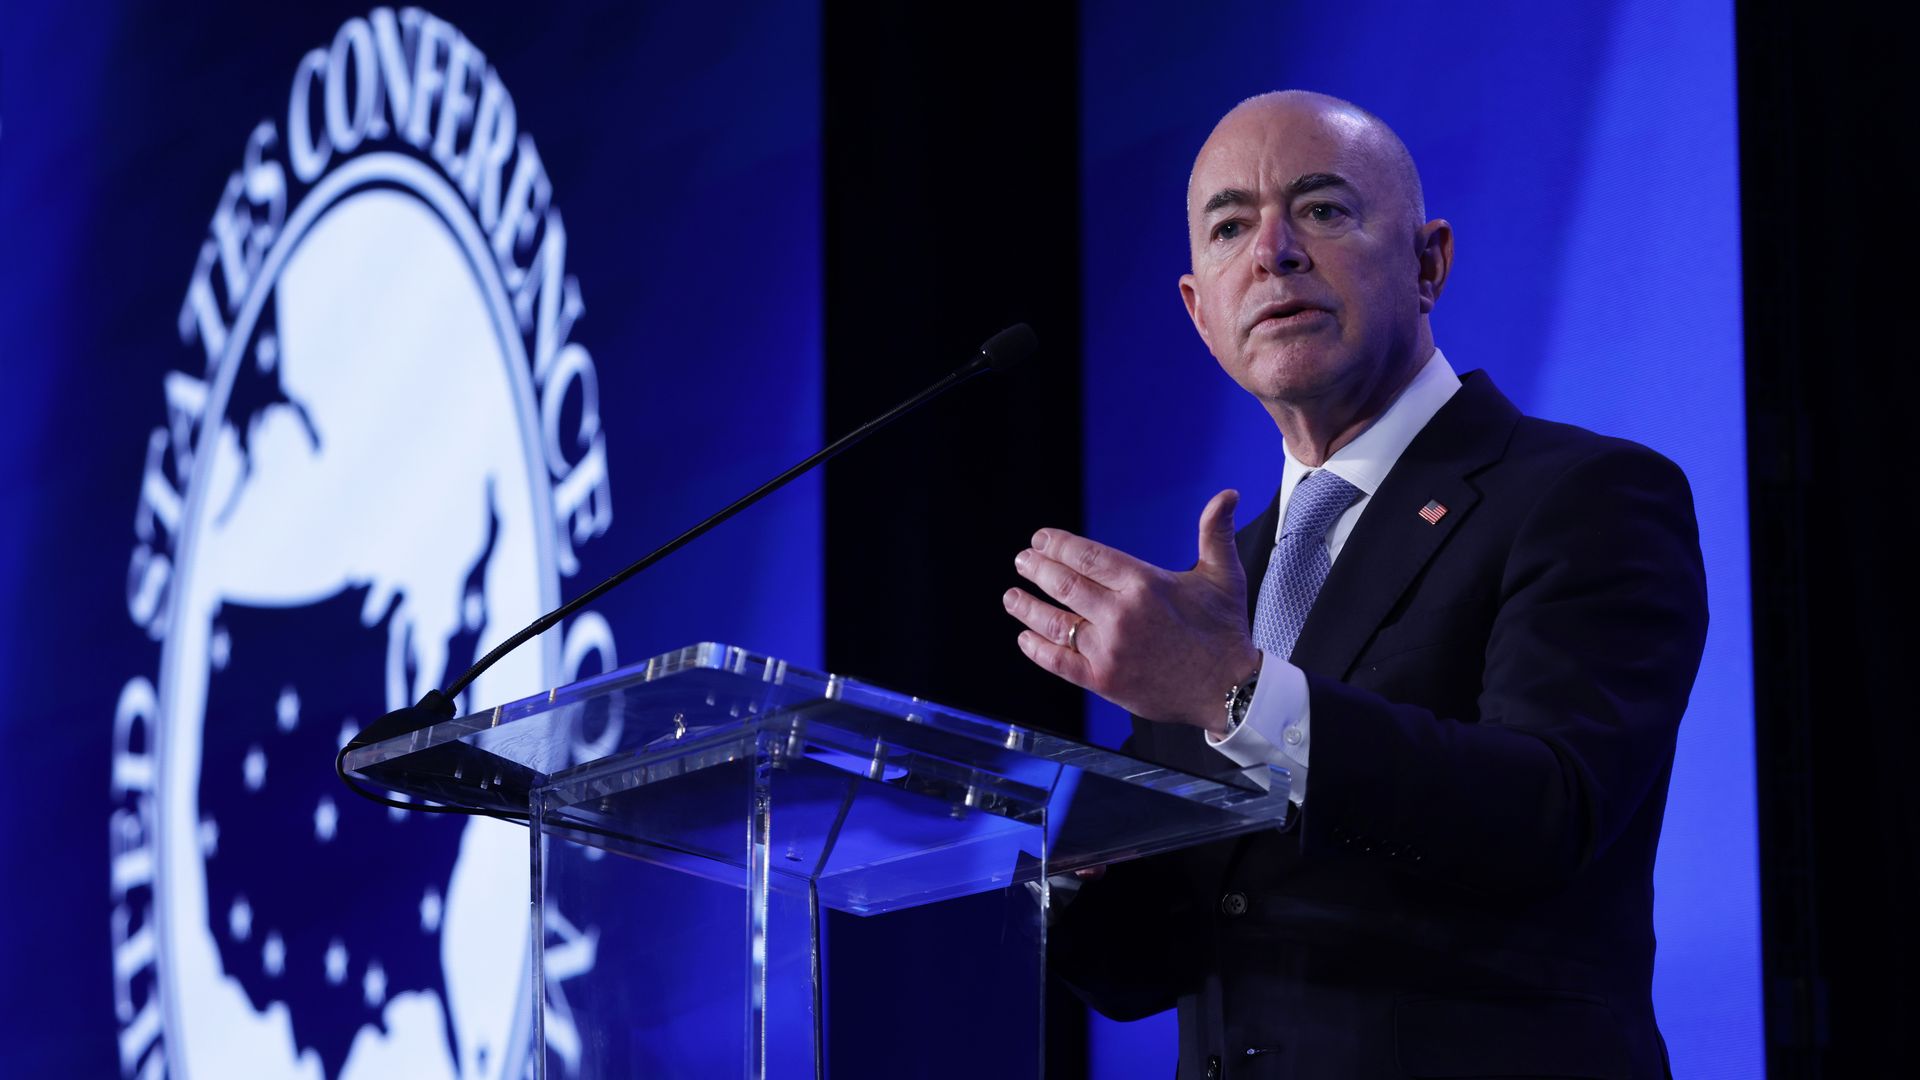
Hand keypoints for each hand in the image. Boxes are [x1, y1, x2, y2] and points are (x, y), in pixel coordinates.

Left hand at [1003, 489, 1260, 732]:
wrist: (1229, 690)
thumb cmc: (1225, 633)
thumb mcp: (1224, 576)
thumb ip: (1215, 532)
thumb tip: (1227, 495)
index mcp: (1144, 584)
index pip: (1086, 556)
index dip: (1057, 545)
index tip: (1041, 540)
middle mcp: (1121, 614)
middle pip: (1064, 584)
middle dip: (1037, 569)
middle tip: (1022, 561)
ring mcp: (1109, 649)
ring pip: (1054, 622)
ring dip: (1026, 607)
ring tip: (1011, 596)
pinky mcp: (1104, 680)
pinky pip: (1059, 662)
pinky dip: (1037, 649)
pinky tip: (1025, 638)